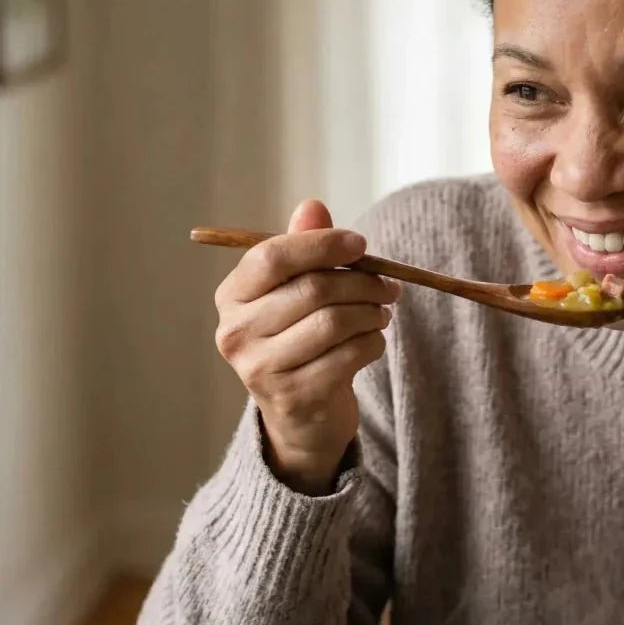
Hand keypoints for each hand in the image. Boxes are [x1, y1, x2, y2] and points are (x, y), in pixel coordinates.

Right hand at [214, 199, 400, 493]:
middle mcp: (237, 333)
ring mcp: (262, 369)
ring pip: (335, 322)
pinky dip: (373, 343)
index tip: (361, 244)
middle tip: (389, 285)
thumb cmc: (300, 341)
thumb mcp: (295, 295)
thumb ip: (303, 250)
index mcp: (232, 297)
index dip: (323, 245)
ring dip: (372, 314)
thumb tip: (313, 206)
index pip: (273, 256)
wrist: (302, 418)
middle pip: (313, 290)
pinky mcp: (296, 397)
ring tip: (381, 313)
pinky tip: (372, 342)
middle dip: (362, 282)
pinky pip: (350, 355)